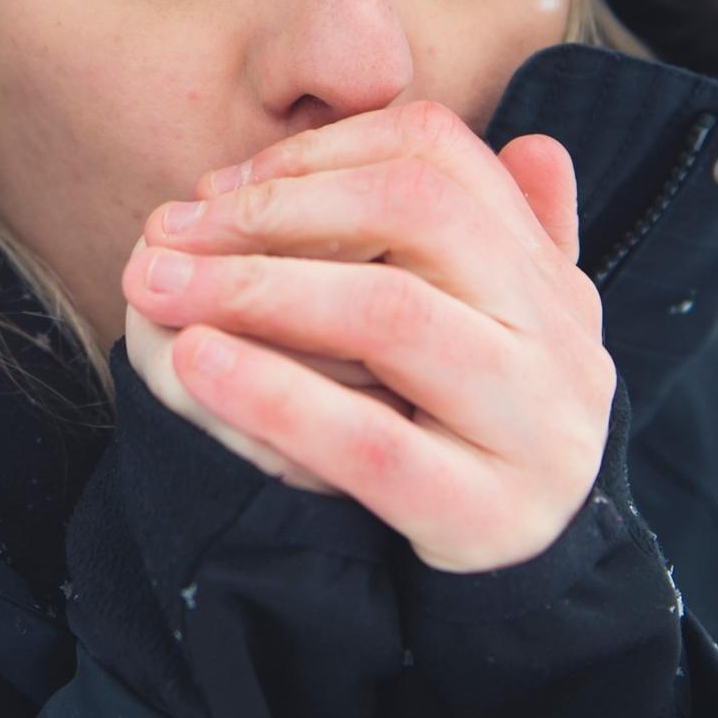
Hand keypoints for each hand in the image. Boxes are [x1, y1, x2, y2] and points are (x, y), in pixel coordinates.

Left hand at [118, 101, 612, 572]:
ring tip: (160, 287)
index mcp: (547, 275)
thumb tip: (529, 140)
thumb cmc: (481, 427)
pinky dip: (275, 394)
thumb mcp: (503, 325)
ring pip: (393, 317)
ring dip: (259, 288)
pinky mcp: (481, 512)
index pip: (439, 154)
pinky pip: (370, 443)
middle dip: (276, 211)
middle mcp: (557, 336)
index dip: (321, 152)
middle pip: (417, 214)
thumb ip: (500, 236)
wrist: (526, 577)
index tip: (222, 186)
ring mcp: (530, 426)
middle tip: (169, 230)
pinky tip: (195, 363)